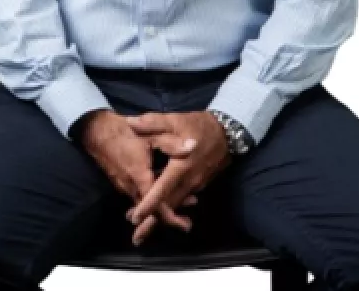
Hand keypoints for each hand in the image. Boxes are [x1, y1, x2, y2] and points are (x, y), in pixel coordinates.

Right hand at [76, 110, 196, 236]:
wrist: (96, 130)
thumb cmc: (124, 132)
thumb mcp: (151, 134)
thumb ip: (172, 143)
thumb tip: (193, 146)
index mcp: (140, 177)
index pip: (156, 205)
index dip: (171, 217)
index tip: (185, 226)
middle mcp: (130, 186)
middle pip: (151, 210)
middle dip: (169, 216)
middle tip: (187, 222)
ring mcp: (124, 185)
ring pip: (144, 203)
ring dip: (161, 205)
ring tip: (183, 204)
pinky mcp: (121, 182)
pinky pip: (138, 195)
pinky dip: (152, 197)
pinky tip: (163, 189)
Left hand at [123, 111, 232, 245]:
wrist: (229, 132)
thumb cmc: (199, 126)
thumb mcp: (175, 120)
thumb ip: (152, 123)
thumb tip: (130, 124)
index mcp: (180, 166)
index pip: (162, 189)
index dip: (149, 204)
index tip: (135, 218)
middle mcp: (189, 181)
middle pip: (169, 206)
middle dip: (153, 223)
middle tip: (137, 238)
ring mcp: (196, 185)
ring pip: (176, 205)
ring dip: (161, 218)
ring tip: (143, 230)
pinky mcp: (199, 184)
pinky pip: (182, 199)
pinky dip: (170, 208)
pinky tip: (160, 212)